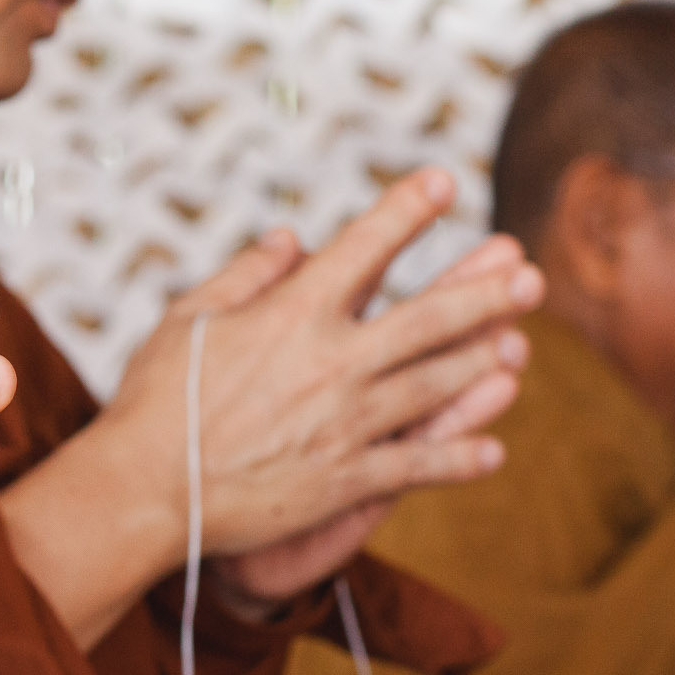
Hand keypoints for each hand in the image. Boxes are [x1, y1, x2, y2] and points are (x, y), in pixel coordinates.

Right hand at [0, 169, 542, 646]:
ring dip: (482, 364)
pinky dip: (458, 458)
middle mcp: (331, 363)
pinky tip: (494, 452)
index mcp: (291, 314)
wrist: (144, 492)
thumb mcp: (187, 319)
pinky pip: (415, 466)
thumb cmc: (155, 401)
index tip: (445, 182)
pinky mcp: (344, 480)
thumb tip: (293, 238)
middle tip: (529, 275)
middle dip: (482, 292)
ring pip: (434, 386)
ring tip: (520, 347)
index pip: (364, 248)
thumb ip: (246, 274)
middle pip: (427, 319)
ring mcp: (345, 424)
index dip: (407, 211)